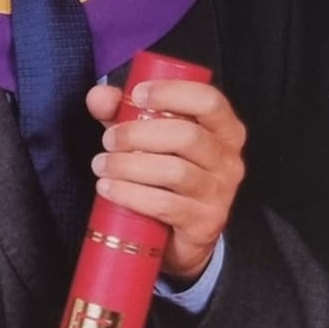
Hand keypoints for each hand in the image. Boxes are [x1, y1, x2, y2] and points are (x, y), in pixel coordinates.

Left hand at [86, 77, 245, 282]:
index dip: (173, 93)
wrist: (179, 234)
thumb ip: (121, 111)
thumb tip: (100, 96)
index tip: (137, 94)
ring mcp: (220, 193)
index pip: (209, 100)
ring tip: (101, 165)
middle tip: (109, 140)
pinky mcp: (204, 223)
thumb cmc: (165, 172)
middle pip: (187, 136)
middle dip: (139, 134)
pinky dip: (130, 194)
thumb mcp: (145, 136)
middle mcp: (229, 160)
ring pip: (175, 171)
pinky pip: (165, 205)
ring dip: (129, 166)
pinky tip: (108, 188)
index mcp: (224, 129)